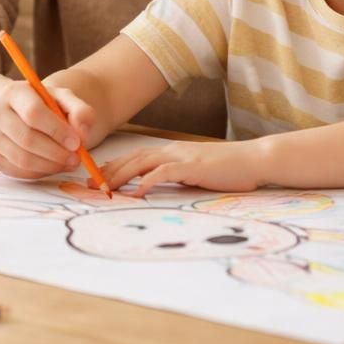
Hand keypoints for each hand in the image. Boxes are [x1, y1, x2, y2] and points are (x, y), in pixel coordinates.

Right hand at [0, 80, 94, 179]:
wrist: (11, 110)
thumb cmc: (41, 104)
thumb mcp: (62, 98)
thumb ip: (79, 111)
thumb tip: (82, 135)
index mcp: (13, 92)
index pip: (33, 113)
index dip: (57, 131)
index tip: (76, 142)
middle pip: (27, 139)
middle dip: (56, 153)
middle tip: (76, 158)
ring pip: (22, 159)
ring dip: (50, 166)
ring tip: (67, 163)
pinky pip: (17, 171)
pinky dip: (39, 172)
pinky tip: (52, 166)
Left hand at [101, 140, 265, 195]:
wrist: (253, 160)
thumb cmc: (228, 170)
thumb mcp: (196, 172)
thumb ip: (176, 176)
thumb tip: (157, 187)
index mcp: (172, 151)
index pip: (136, 156)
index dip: (115, 165)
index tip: (98, 176)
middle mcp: (172, 150)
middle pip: (133, 158)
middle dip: (110, 171)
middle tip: (90, 184)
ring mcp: (182, 157)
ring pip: (142, 162)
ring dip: (121, 175)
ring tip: (104, 188)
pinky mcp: (192, 166)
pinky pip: (164, 172)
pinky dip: (147, 181)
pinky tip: (136, 192)